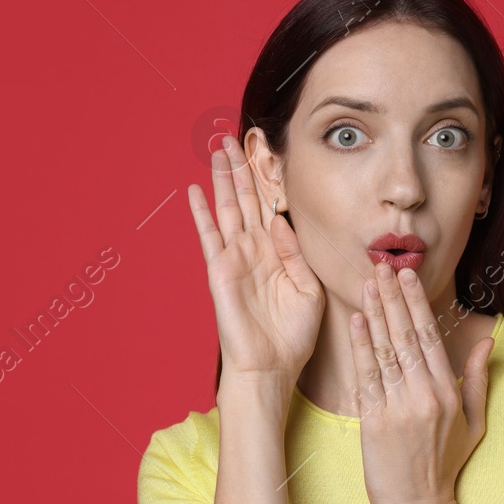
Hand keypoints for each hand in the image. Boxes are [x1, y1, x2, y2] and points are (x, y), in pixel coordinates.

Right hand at [188, 135, 324, 381]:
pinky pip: (208, 235)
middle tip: (237, 137)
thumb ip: (297, 254)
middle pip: (247, 200)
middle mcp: (255, 250)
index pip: (273, 208)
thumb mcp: (308, 290)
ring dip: (223, 179)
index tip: (270, 152)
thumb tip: (283, 223)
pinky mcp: (219, 270)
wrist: (271, 367)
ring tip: (219, 149)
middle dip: (243, 169)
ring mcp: (235, 258)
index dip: (270, 182)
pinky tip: (195, 189)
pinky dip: (201, 212)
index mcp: (278, 254)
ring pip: (228, 208)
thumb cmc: (292, 336)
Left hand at [348, 258, 494, 503]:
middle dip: (393, 298)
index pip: (431, 337)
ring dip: (375, 314)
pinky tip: (356, 322)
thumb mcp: (473, 423)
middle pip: (407, 336)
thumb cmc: (445, 465)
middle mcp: (425, 395)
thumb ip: (478, 379)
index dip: (417, 303)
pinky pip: (367, 376)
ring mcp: (399, 407)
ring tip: (367, 285)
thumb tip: (487, 341)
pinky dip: (360, 346)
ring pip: (386, 350)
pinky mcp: (375, 420)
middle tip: (382, 267)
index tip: (407, 276)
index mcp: (449, 392)